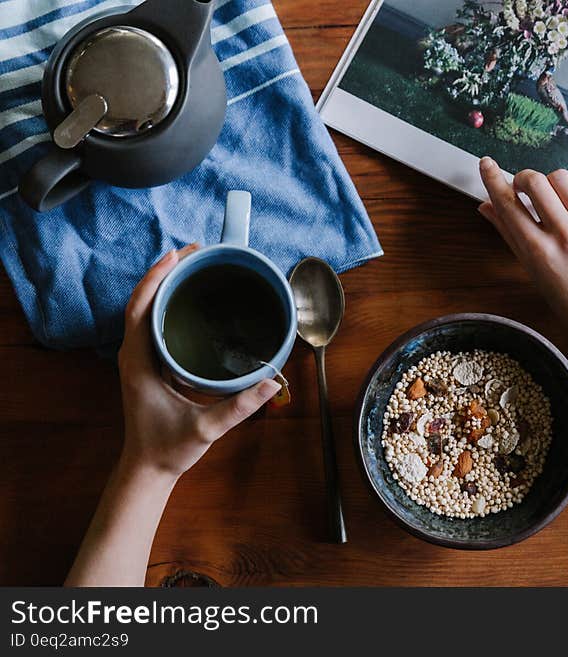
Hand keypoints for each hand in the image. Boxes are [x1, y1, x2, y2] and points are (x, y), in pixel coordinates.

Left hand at [116, 245, 280, 479]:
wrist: (148, 469)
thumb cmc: (168, 448)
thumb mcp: (206, 428)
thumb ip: (239, 406)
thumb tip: (272, 382)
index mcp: (139, 362)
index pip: (139, 309)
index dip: (156, 278)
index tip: (177, 255)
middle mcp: (135, 354)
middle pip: (142, 301)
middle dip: (166, 272)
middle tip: (196, 252)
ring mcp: (140, 359)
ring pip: (147, 310)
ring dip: (167, 285)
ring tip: (195, 266)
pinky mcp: (149, 364)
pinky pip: (154, 324)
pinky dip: (169, 304)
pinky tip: (191, 299)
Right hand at [478, 158, 567, 379]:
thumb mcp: (534, 272)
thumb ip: (509, 235)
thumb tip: (486, 206)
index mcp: (538, 252)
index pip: (507, 203)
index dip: (493, 178)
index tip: (486, 164)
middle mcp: (564, 235)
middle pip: (534, 181)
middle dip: (523, 179)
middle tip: (524, 189)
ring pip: (561, 177)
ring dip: (551, 184)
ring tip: (555, 201)